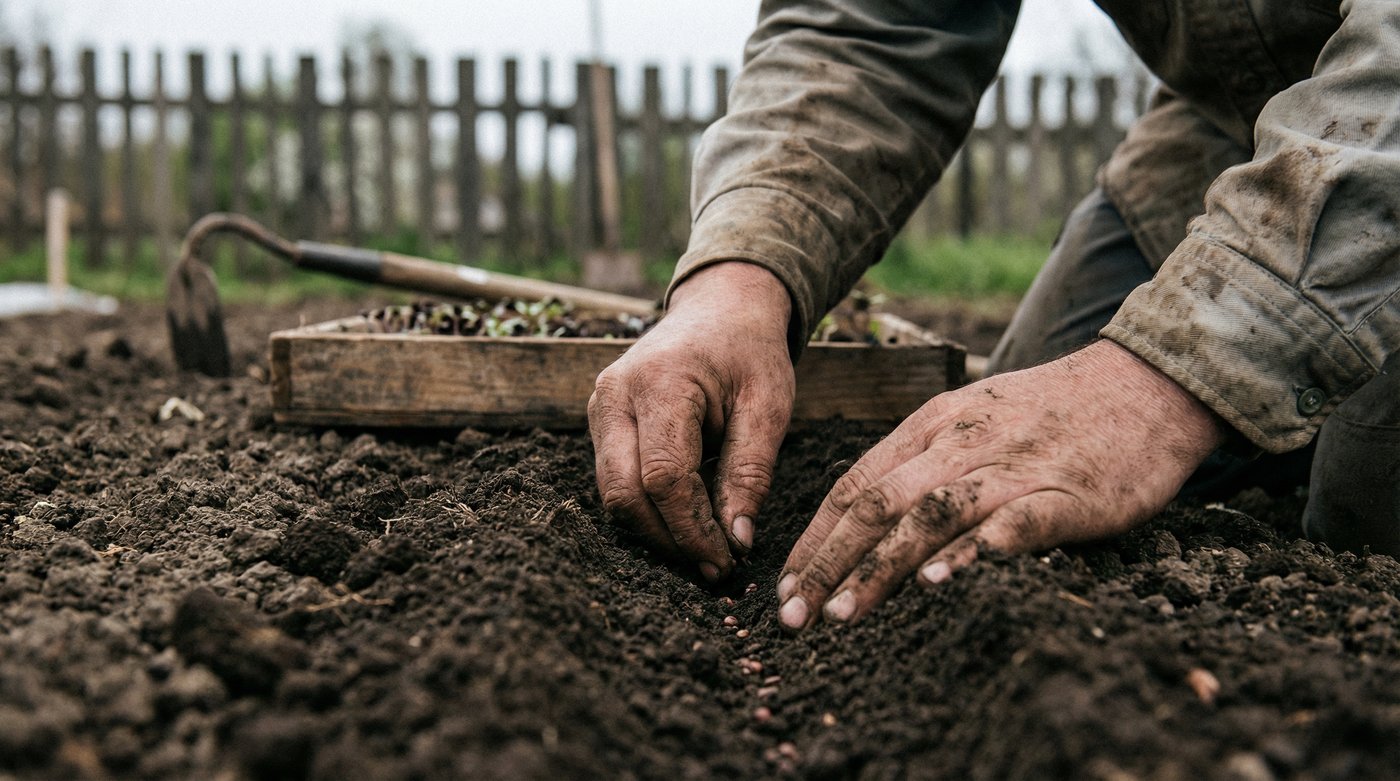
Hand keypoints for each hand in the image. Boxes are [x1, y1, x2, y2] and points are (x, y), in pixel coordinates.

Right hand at [588, 262, 795, 581]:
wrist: (720, 309)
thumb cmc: (748, 353)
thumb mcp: (768, 406)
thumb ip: (750, 473)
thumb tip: (737, 540)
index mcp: (661, 382)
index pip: (664, 476)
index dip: (692, 528)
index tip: (729, 560)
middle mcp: (615, 394)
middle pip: (623, 492)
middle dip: (667, 539)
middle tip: (714, 567)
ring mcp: (600, 407)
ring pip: (612, 493)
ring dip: (655, 530)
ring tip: (704, 550)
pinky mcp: (601, 422)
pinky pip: (614, 480)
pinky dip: (647, 510)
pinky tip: (684, 524)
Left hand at [776, 340, 1224, 630]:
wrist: (1147, 382)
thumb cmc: (1055, 412)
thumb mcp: (977, 418)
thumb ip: (929, 464)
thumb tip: (871, 525)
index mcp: (934, 425)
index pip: (856, 484)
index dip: (816, 537)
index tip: (786, 585)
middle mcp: (962, 442)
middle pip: (878, 504)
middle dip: (830, 563)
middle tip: (794, 616)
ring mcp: (1013, 466)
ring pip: (930, 516)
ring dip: (880, 568)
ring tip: (845, 614)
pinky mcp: (1066, 493)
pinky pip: (1011, 523)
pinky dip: (972, 554)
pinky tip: (941, 584)